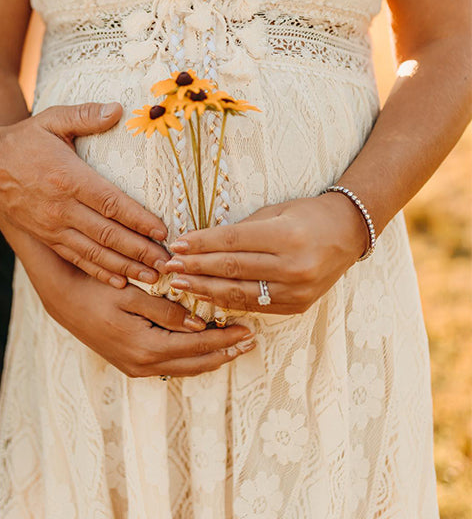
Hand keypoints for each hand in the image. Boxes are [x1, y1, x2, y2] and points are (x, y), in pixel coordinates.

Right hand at [0, 102, 169, 287]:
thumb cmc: (24, 140)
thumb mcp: (52, 119)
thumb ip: (85, 115)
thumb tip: (118, 109)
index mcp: (69, 178)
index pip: (111, 203)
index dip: (138, 219)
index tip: (162, 231)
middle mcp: (62, 208)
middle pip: (108, 234)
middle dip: (140, 250)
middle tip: (168, 263)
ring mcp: (53, 227)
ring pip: (94, 253)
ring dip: (125, 266)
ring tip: (152, 277)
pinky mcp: (47, 238)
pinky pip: (76, 259)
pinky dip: (99, 272)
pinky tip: (120, 281)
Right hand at [14, 232, 256, 378]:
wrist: (64, 301)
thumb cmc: (97, 290)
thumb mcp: (133, 293)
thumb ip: (166, 309)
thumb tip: (198, 321)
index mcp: (146, 347)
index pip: (197, 345)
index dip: (224, 337)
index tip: (247, 328)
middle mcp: (142, 364)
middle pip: (195, 363)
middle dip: (225, 351)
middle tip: (250, 340)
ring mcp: (136, 367)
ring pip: (184, 367)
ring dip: (212, 357)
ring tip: (235, 346)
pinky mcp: (131, 363)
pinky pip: (171, 365)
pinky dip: (192, 358)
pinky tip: (204, 348)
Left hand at [162, 194, 369, 314]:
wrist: (348, 233)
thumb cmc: (307, 215)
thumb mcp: (275, 212)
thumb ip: (241, 230)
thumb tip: (200, 243)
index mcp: (286, 236)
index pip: (232, 241)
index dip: (201, 244)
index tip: (178, 245)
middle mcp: (293, 266)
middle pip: (232, 269)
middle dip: (197, 268)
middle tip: (170, 267)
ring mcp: (297, 290)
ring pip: (240, 293)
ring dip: (205, 289)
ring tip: (181, 284)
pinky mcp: (298, 306)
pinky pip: (255, 306)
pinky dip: (228, 301)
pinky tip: (207, 295)